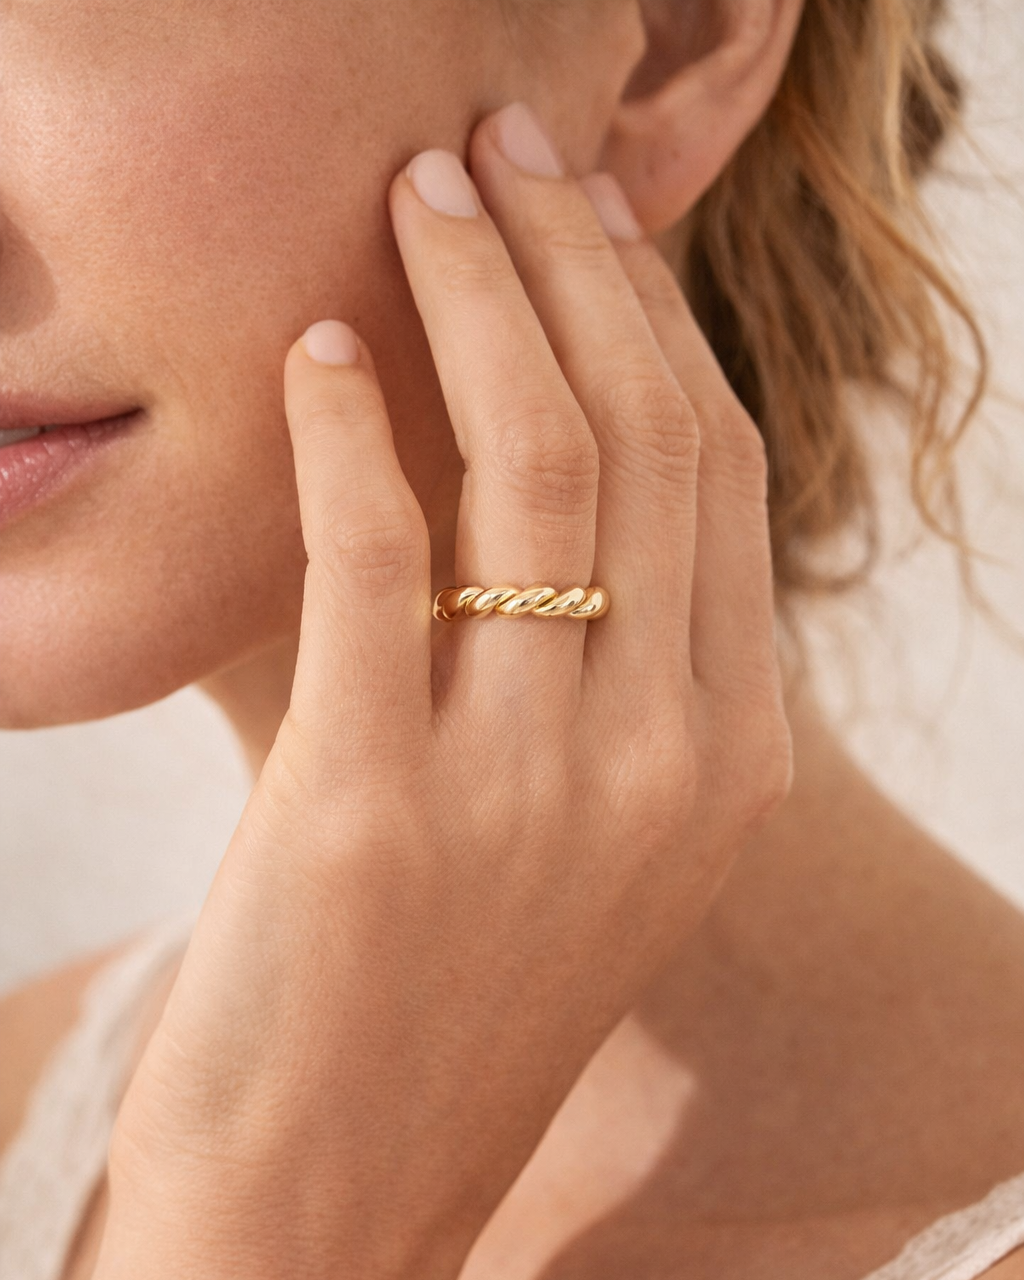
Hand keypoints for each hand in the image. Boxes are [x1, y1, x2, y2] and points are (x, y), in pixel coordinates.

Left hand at [96, 103, 790, 1279]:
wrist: (338, 1198)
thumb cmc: (450, 1004)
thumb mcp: (583, 831)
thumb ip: (606, 665)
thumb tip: (559, 471)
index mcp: (726, 760)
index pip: (717, 475)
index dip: (656, 316)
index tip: (587, 213)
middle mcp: (660, 762)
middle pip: (647, 437)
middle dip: (575, 259)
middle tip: (503, 146)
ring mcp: (529, 788)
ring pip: (538, 466)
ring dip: (475, 295)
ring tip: (419, 192)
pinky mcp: (374, 808)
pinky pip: (378, 552)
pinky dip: (352, 424)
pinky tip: (324, 348)